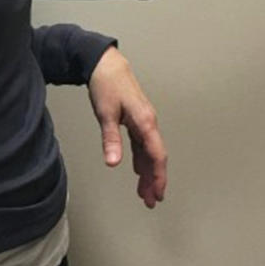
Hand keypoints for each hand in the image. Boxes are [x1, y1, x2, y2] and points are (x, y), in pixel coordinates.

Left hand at [87, 47, 166, 208]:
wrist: (106, 64)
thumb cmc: (107, 85)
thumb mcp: (106, 113)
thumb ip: (111, 139)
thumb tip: (114, 163)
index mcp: (145, 121)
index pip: (157, 154)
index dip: (158, 176)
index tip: (158, 194)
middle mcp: (148, 123)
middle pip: (156, 157)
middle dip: (155, 180)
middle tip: (151, 201)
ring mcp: (143, 121)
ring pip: (150, 152)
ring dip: (148, 172)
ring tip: (144, 193)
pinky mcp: (136, 120)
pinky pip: (142, 145)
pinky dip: (141, 160)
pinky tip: (138, 171)